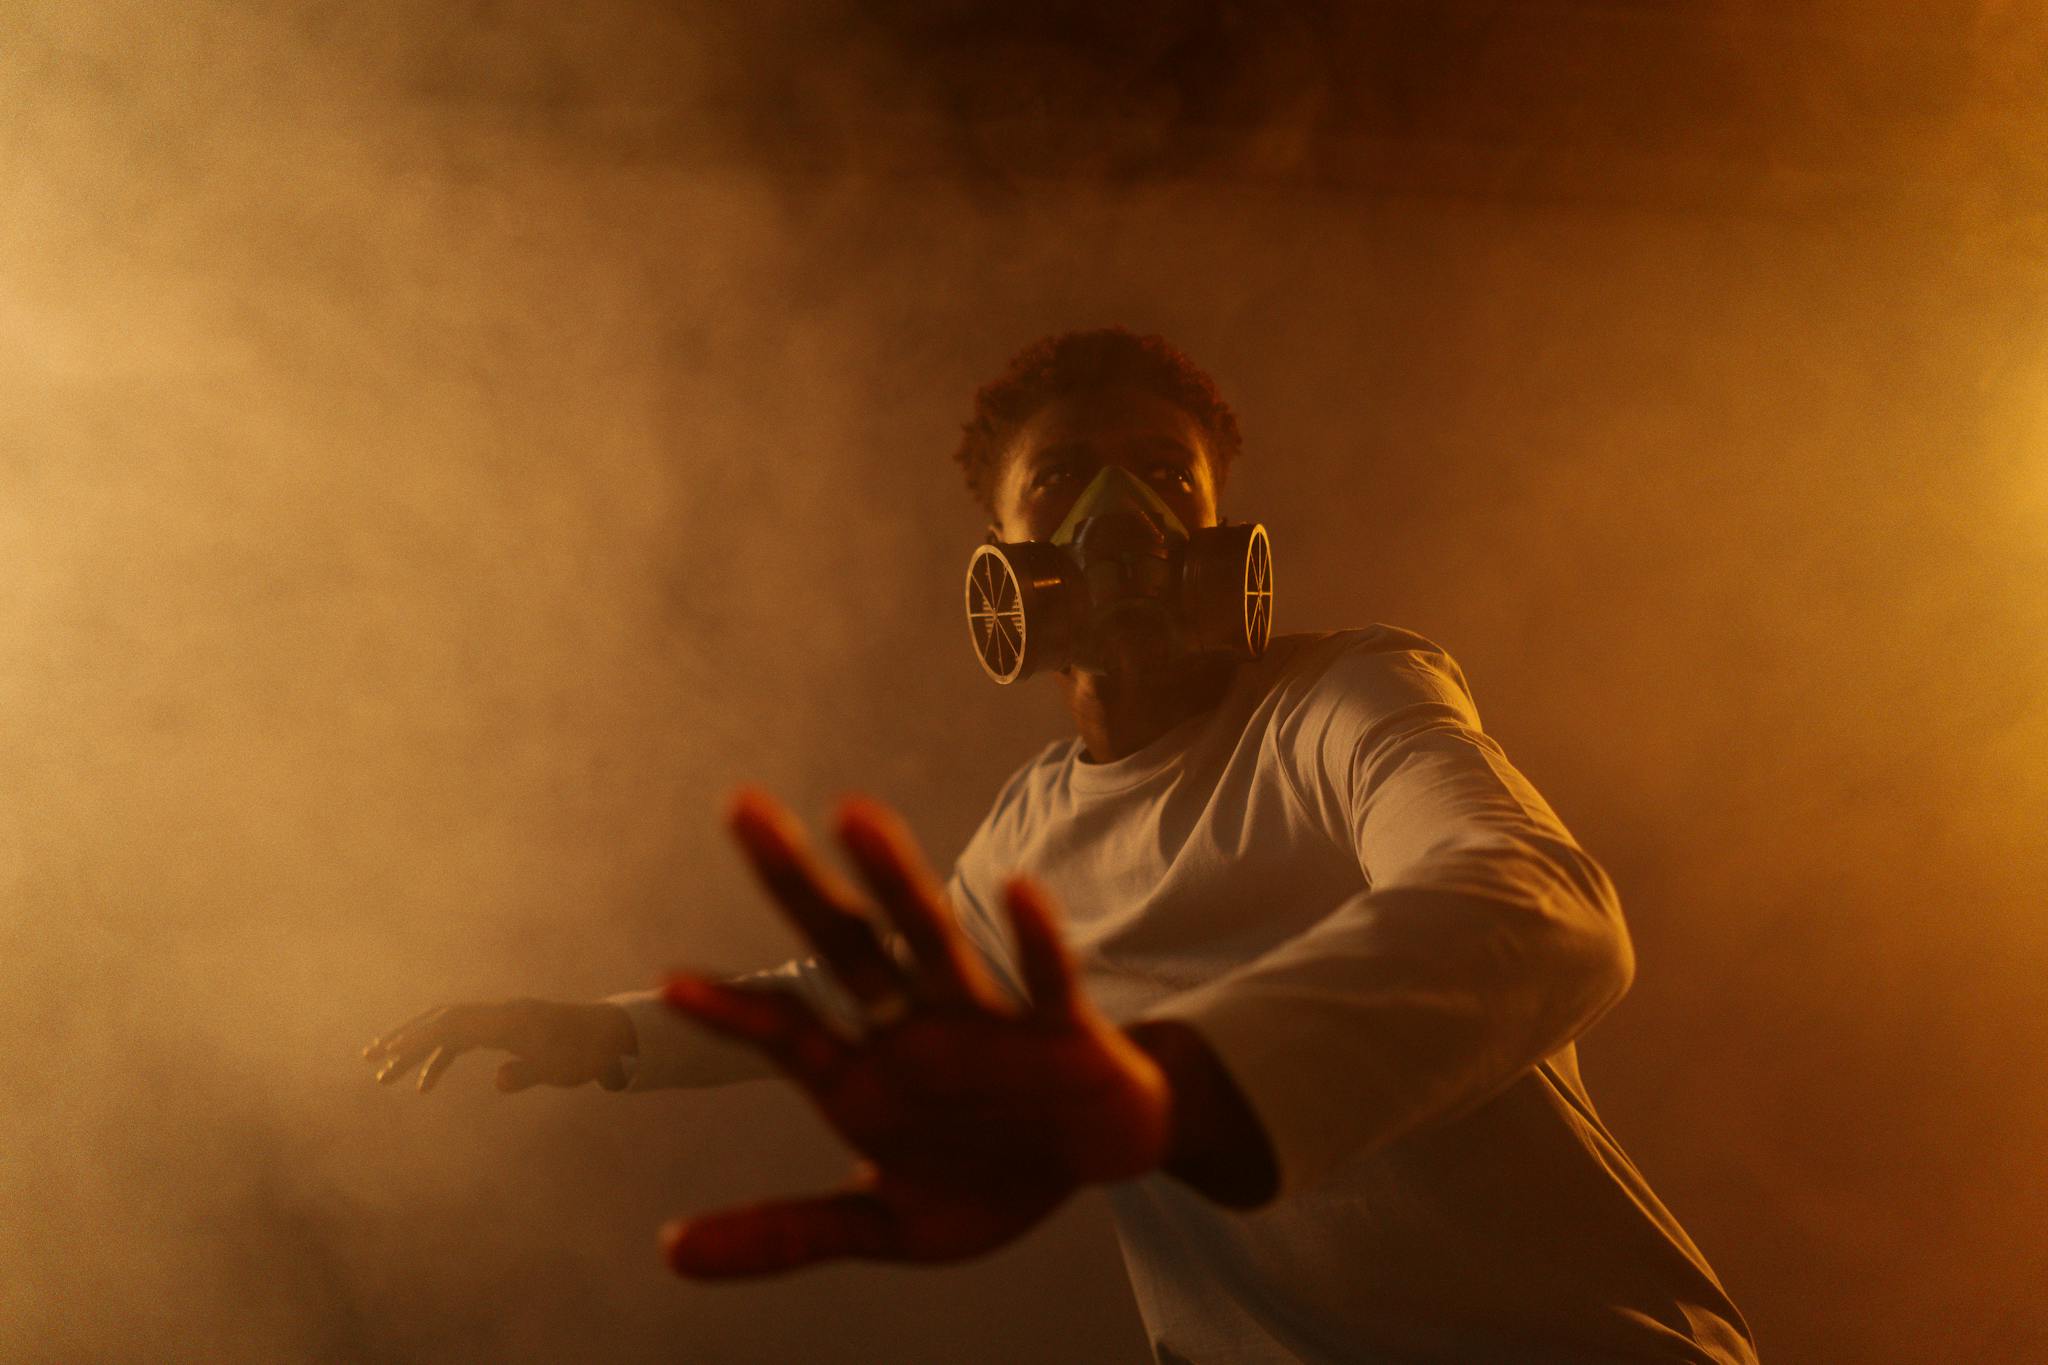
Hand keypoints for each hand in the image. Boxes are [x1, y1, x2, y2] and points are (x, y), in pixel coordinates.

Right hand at [362, 998, 637, 1092]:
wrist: (613, 1036)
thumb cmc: (588, 1054)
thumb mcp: (560, 1070)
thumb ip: (528, 1073)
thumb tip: (497, 1080)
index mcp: (509, 1019)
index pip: (453, 1023)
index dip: (418, 1037)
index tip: (388, 1056)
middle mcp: (500, 1013)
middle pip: (442, 1020)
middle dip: (404, 1039)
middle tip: (368, 1059)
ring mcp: (500, 1020)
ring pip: (447, 1028)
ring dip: (416, 1048)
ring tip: (384, 1074)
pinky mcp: (504, 1029)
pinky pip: (462, 1038)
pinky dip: (440, 1057)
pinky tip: (425, 1083)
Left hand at [657, 787, 1171, 1276]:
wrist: (1099, 1158)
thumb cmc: (986, 1173)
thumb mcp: (887, 1223)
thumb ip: (786, 1234)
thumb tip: (669, 1253)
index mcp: (867, 1074)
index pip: (787, 1030)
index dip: (734, 1010)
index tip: (670, 985)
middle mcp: (915, 1027)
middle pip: (845, 945)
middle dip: (795, 882)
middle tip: (743, 808)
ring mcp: (986, 1021)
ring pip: (932, 940)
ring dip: (896, 883)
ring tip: (854, 816)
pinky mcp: (1062, 1029)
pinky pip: (1045, 980)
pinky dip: (1033, 938)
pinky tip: (1016, 889)